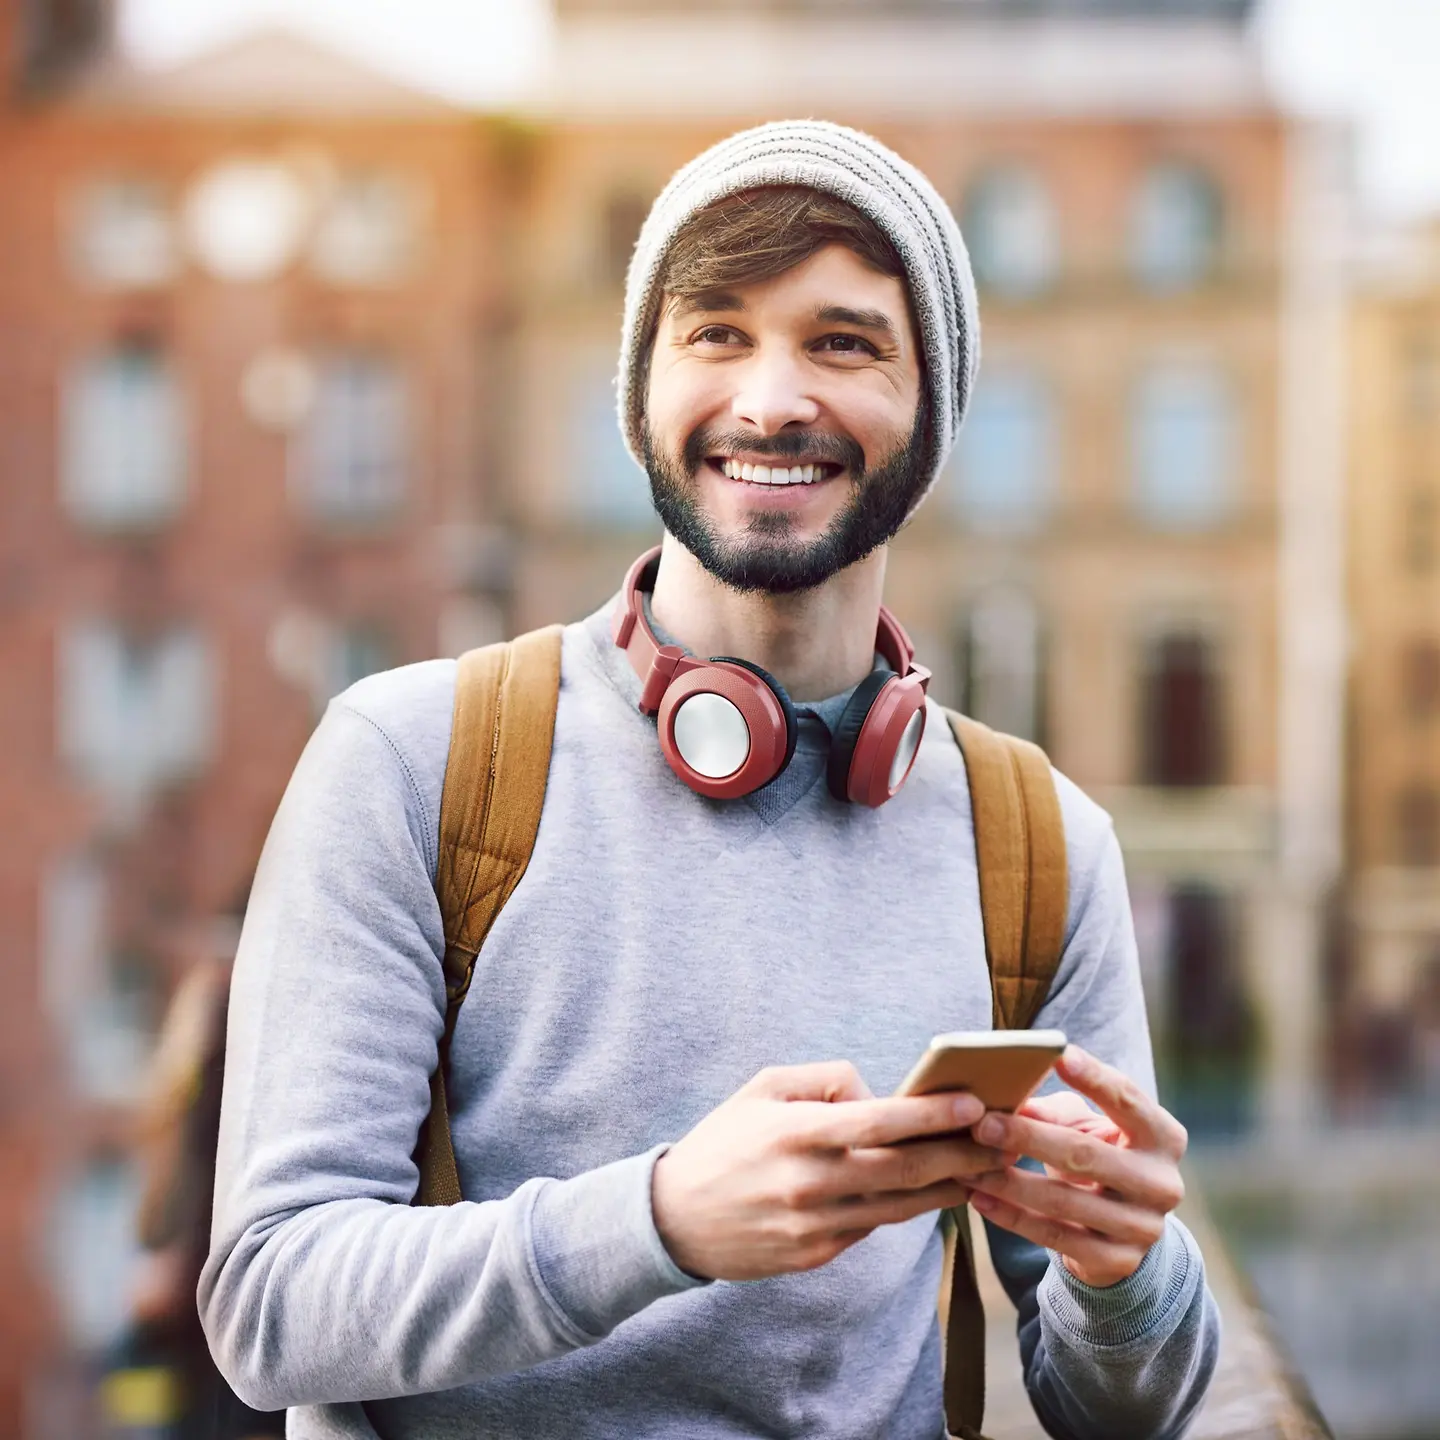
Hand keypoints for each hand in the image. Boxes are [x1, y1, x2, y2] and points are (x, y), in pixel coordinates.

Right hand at [652, 1062, 1006, 1280]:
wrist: (674, 1218)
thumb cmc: (724, 1140)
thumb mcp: (763, 1088)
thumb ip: (823, 1079)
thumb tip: (876, 1094)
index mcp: (795, 1132)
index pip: (877, 1122)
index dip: (930, 1115)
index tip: (975, 1105)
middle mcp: (809, 1182)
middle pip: (903, 1170)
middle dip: (960, 1153)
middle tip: (1004, 1139)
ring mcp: (815, 1226)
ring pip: (900, 1207)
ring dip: (949, 1187)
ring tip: (986, 1167)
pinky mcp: (816, 1256)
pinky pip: (873, 1227)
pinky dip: (907, 1209)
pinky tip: (936, 1192)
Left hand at [965, 1046, 1187, 1288]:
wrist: (1121, 1229)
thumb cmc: (1097, 1155)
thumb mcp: (1088, 1128)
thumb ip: (1055, 1111)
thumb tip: (1007, 1099)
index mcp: (1164, 1137)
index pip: (1129, 1100)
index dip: (1095, 1078)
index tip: (1060, 1054)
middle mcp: (1162, 1183)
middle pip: (1086, 1154)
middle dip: (1028, 1138)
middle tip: (982, 1123)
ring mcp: (1143, 1227)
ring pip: (1064, 1200)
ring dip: (1008, 1181)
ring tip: (967, 1163)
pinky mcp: (1117, 1261)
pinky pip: (1054, 1236)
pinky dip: (1011, 1216)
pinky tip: (978, 1196)